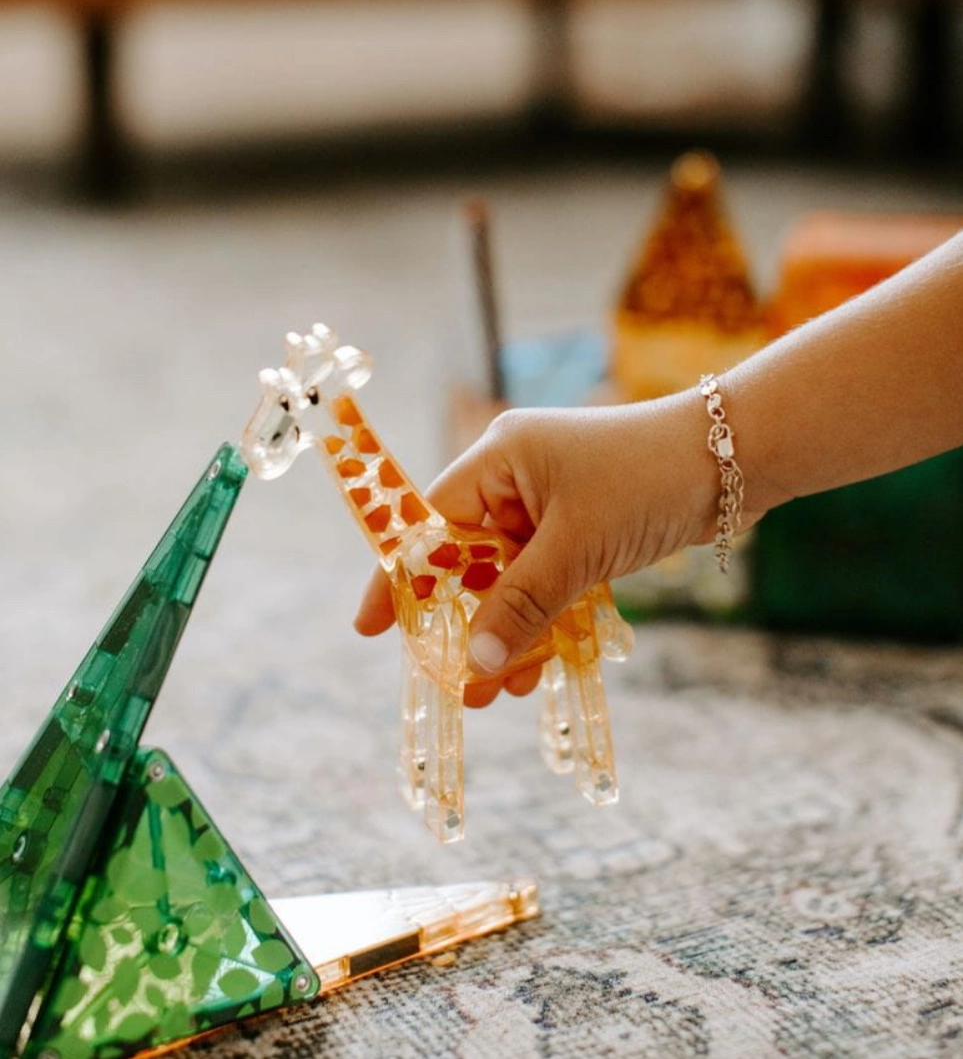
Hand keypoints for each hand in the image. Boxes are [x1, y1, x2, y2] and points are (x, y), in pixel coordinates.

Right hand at [355, 393, 741, 705]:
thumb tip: (477, 663)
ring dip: (508, 632)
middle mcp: (518, 478)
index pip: (429, 523)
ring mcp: (554, 503)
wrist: (736, 460)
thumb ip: (524, 603)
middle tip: (455, 684)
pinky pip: (550, 580)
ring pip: (512, 578)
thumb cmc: (647, 482)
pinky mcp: (587, 527)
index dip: (401, 579)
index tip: (373, 630)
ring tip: (500, 693)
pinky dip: (546, 619)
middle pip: (470, 560)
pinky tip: (541, 667)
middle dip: (465, 624)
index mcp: (498, 460)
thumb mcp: (577, 546)